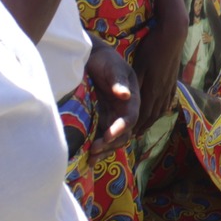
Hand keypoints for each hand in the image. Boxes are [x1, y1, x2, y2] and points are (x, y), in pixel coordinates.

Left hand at [84, 39, 138, 157]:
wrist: (92, 60)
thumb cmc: (105, 61)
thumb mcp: (113, 67)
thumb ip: (118, 80)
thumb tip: (125, 95)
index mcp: (132, 99)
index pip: (130, 117)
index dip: (121, 128)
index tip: (107, 136)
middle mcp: (124, 112)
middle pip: (123, 134)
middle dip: (110, 144)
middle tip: (94, 148)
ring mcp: (113, 118)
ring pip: (113, 141)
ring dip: (104, 151)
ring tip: (91, 158)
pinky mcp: (101, 122)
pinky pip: (102, 140)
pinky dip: (97, 151)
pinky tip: (88, 159)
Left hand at [131, 1, 185, 133]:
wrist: (172, 36)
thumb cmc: (152, 48)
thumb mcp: (139, 65)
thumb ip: (134, 84)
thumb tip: (127, 101)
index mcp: (152, 89)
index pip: (143, 114)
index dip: (136, 126)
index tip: (128, 136)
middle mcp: (162, 91)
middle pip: (152, 114)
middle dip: (143, 126)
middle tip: (135, 136)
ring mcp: (169, 86)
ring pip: (161, 108)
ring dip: (153, 120)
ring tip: (146, 127)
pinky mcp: (173, 80)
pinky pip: (168, 99)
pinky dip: (163, 108)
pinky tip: (162, 110)